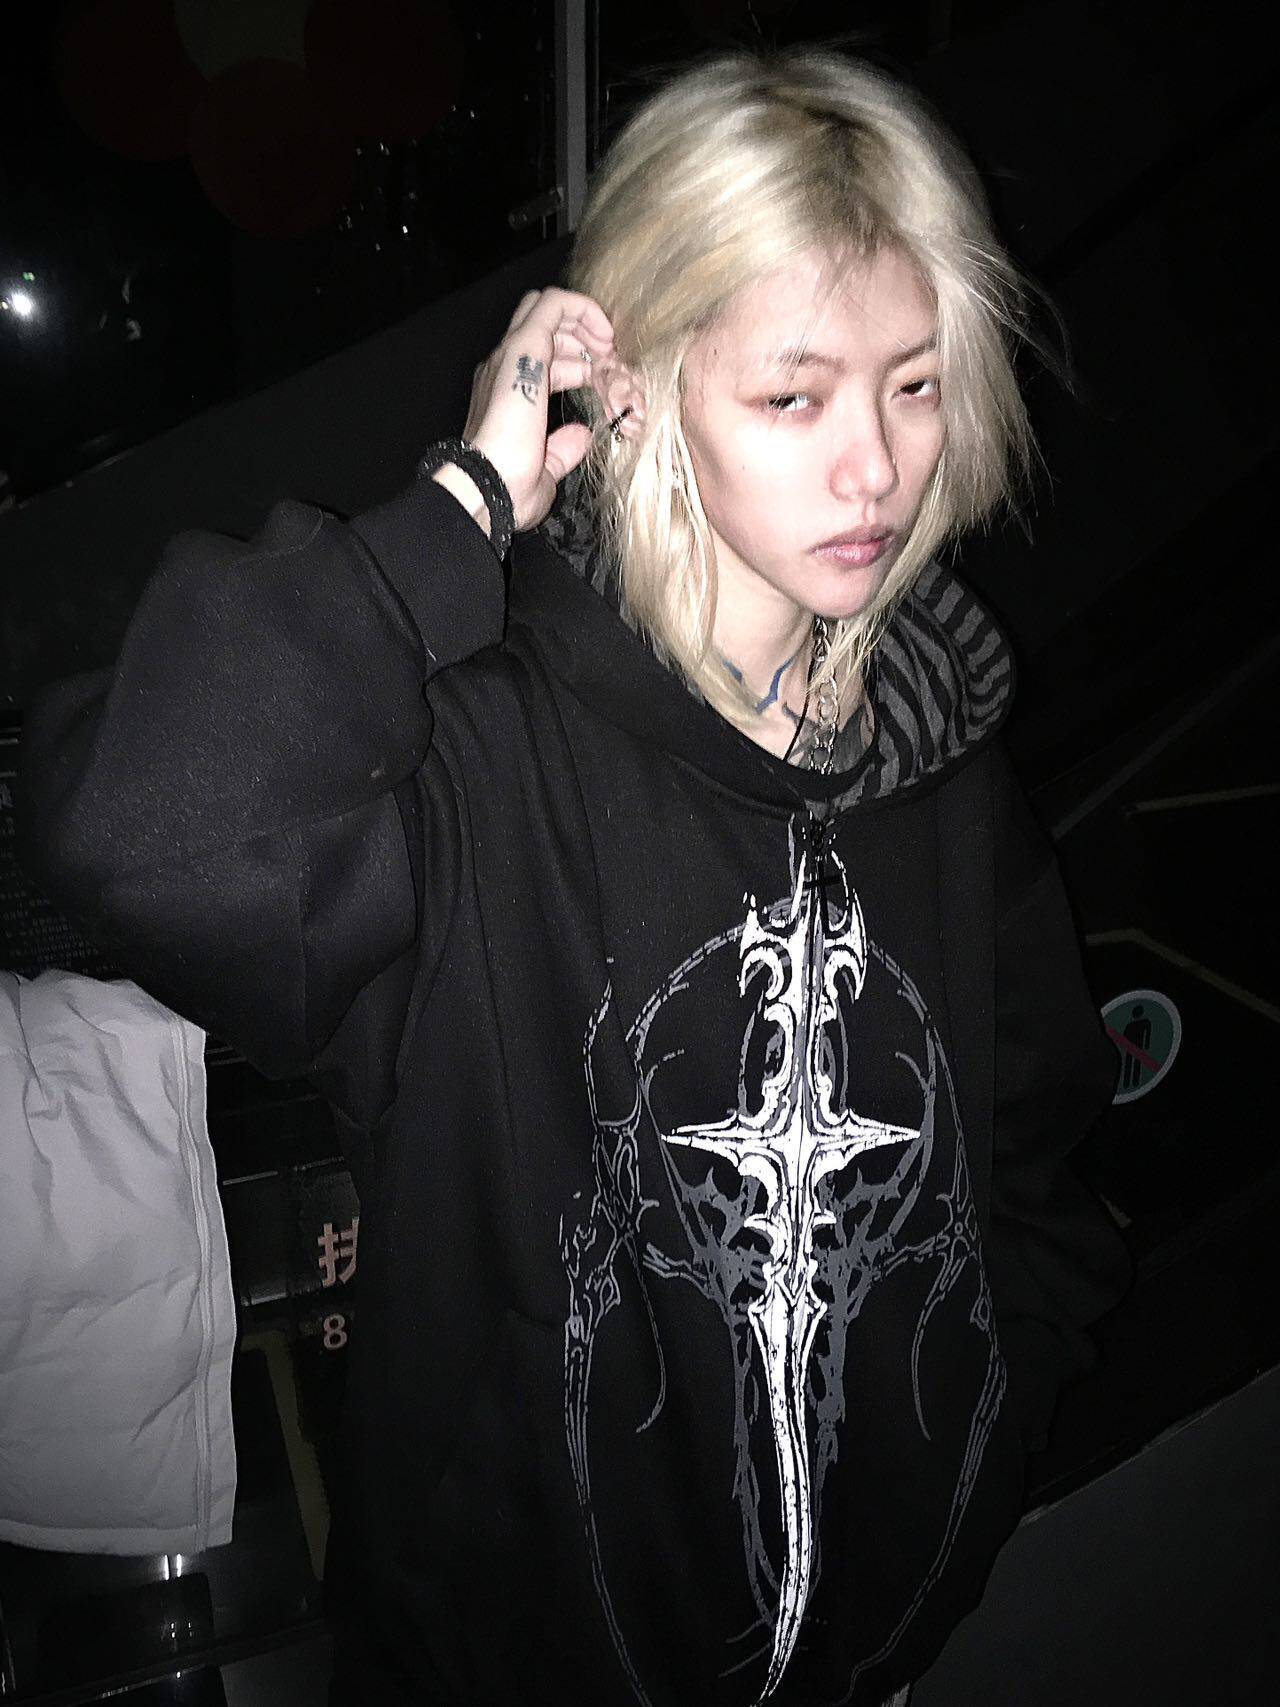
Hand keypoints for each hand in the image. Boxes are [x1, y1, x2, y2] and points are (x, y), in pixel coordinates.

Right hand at [447, 287, 616, 535]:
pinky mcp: (523, 347)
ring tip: (611, 351)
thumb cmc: (508, 489)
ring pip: (548, 309)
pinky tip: (605, 336)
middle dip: (580, 337)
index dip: (577, 364)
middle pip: (544, 325)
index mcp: (506, 393)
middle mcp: (504, 368)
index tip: (603, 383)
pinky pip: (554, 304)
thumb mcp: (544, 470)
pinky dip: (584, 310)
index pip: (542, 360)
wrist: (485, 488)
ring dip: (585, 324)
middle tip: (610, 362)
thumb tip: (581, 437)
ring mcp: (511, 355)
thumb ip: (562, 450)